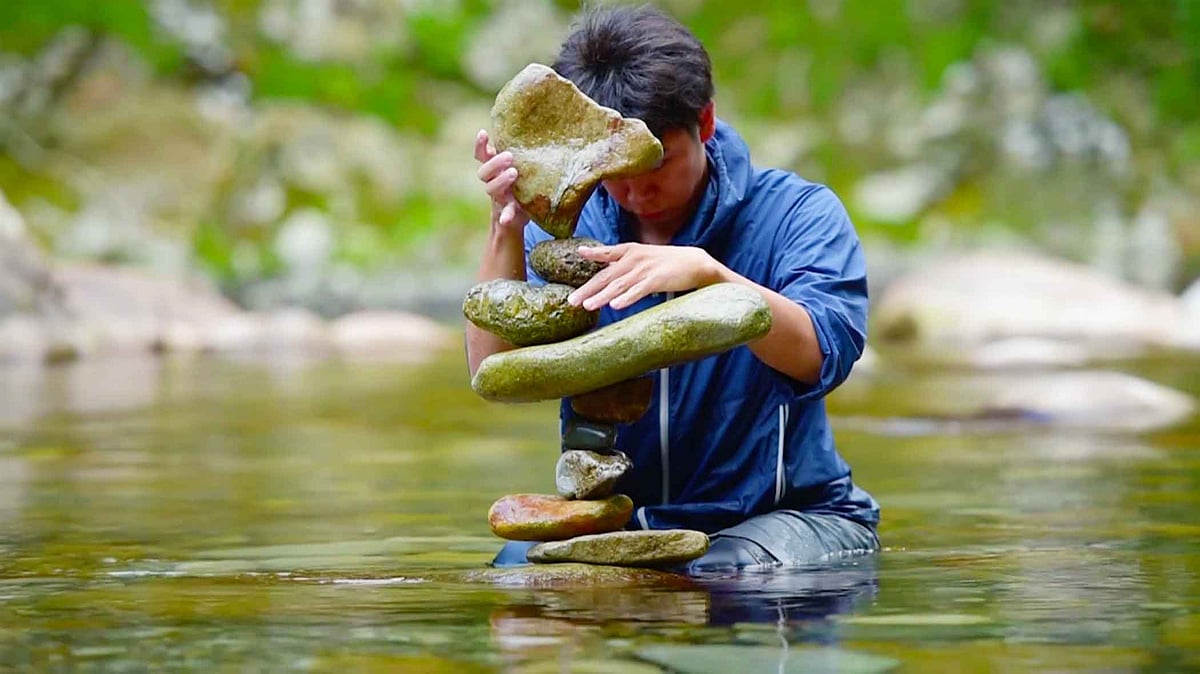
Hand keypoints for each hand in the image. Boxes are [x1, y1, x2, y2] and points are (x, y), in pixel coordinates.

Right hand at [474, 129, 529, 230]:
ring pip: (491, 189)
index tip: (483, 132)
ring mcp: (499, 197)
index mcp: (494, 169)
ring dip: (500, 181)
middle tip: (509, 156)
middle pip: (484, 171)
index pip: (481, 155)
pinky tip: (506, 219)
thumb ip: (523, 152)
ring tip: (514, 173)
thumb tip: (541, 126)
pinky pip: (505, 214)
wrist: (520, 215)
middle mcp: (493, 182)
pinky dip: (505, 216)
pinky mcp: (508, 212)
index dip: (480, 145)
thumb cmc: (523, 182)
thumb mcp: (522, 166)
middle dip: (495, 163)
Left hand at [568, 243, 723, 310]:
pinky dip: (626, 298)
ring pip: (618, 285)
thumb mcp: (643, 257)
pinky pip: (638, 291)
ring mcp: (645, 270)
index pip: (607, 253)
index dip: (593, 253)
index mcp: (630, 251)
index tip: (579, 253)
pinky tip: (615, 306)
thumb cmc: (668, 262)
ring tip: (587, 306)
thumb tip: (606, 267)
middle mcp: (634, 258)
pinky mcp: (656, 280)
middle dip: (587, 288)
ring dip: (601, 296)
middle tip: (571, 300)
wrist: (696, 263)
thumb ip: (624, 262)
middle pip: (606, 275)